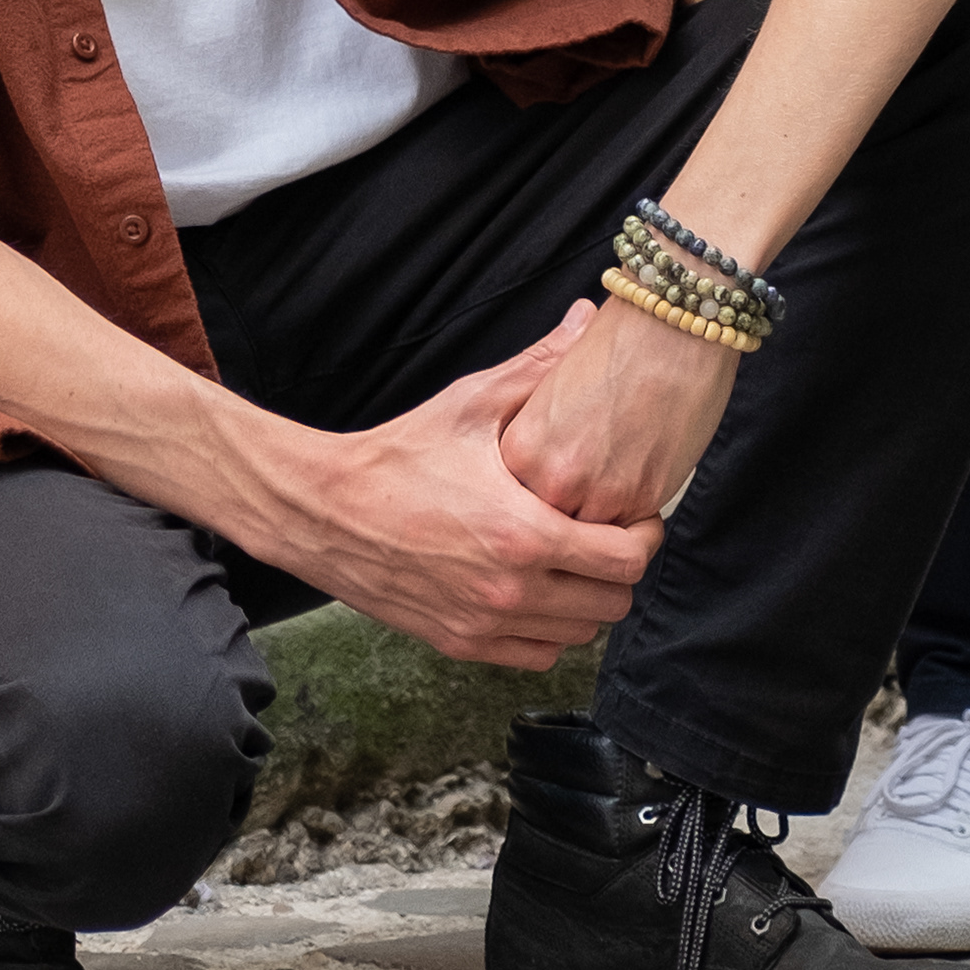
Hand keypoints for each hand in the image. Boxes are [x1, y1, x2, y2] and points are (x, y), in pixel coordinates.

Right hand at [285, 307, 668, 664]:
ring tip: (575, 557)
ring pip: (578, 635)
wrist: (325, 511)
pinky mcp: (460, 644)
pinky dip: (550, 629)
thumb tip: (587, 314)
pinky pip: (536, 655)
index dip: (645, 534)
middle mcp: (510, 591)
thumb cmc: (399, 455)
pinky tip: (538, 588)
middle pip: (612, 603)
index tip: (636, 511)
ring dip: (588, 599)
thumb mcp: (471, 404)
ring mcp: (484, 625)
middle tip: (610, 531)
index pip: (626, 559)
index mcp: (524, 534)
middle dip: (622, 566)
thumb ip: (538, 366)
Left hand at [499, 290, 740, 535]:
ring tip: (610, 488)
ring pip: (590, 538)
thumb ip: (530, 432)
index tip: (549, 481)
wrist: (673, 323)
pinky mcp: (642, 501)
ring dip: (599, 522)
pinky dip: (632, 518)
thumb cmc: (615, 342)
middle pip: (550, 527)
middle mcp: (553, 480)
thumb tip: (521, 467)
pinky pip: (629, 532)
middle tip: (584, 488)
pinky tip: (638, 482)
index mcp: (520, 451)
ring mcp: (598, 495)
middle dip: (565, 515)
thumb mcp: (550, 382)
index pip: (515, 503)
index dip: (532, 496)